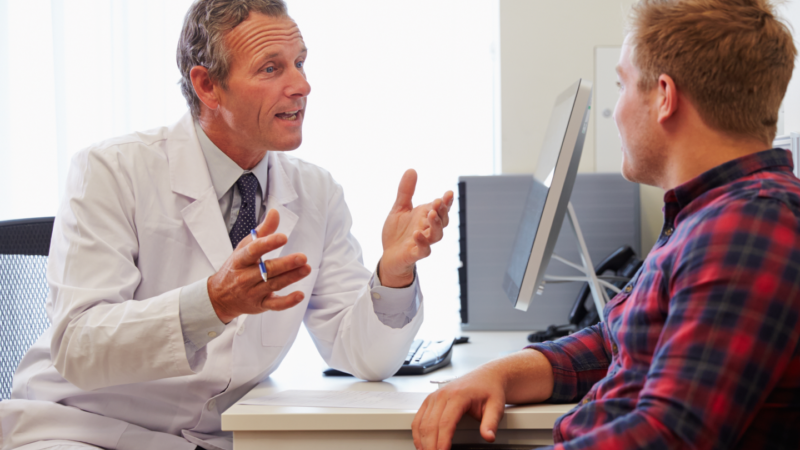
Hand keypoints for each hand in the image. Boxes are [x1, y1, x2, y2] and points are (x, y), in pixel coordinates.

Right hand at [207, 209, 311, 322]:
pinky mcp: (260, 305)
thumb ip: (262, 231)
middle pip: (267, 270)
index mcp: (240, 260)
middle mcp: (245, 277)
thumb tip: (275, 212)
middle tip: (302, 258)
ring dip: (291, 277)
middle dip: (286, 264)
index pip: (253, 251)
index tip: (282, 237)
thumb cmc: (235, 268)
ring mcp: (253, 292)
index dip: (268, 243)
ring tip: (306, 269)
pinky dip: (287, 302)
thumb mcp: (244, 247)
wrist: (219, 297)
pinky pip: (275, 305)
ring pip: (274, 284)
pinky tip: (300, 295)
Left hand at [380, 169, 453, 286]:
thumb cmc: (397, 233)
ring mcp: (423, 242)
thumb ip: (406, 191)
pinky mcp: (415, 254)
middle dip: (442, 211)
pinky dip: (422, 242)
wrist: (388, 255)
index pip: (441, 208)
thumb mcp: (399, 208)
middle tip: (438, 202)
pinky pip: (423, 250)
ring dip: (436, 225)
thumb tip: (412, 169)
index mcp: (426, 217)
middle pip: (442, 220)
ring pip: (437, 235)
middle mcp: (427, 229)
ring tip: (431, 214)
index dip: (447, 202)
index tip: (449, 193)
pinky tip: (416, 234)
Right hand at [412, 367, 506, 449]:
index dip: (442, 441)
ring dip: (422, 441)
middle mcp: (442, 395)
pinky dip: (417, 433)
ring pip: (421, 423)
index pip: (445, 423)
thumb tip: (488, 437)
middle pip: (430, 425)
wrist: (486, 377)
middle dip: (430, 445)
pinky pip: (418, 418)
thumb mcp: (496, 406)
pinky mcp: (430, 400)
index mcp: (458, 395)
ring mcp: (434, 397)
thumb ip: (491, 423)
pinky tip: (421, 444)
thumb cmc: (490, 389)